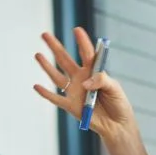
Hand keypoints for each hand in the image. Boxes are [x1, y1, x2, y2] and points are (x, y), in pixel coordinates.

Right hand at [33, 27, 135, 142]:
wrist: (117, 125)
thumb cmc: (118, 103)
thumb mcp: (115, 88)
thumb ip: (101, 81)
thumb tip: (84, 82)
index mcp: (94, 71)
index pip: (86, 53)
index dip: (82, 41)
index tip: (76, 29)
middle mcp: (81, 78)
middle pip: (65, 60)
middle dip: (55, 47)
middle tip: (45, 34)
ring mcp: (74, 91)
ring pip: (57, 76)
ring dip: (47, 66)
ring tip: (37, 54)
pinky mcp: (71, 106)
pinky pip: (56, 99)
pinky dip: (46, 93)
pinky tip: (36, 86)